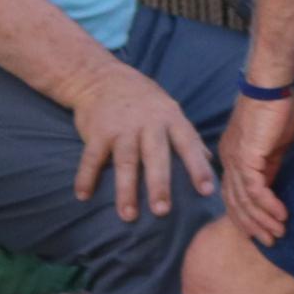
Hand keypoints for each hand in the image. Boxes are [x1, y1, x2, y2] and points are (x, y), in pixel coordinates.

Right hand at [67, 62, 216, 222]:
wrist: (103, 78)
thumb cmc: (145, 101)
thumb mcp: (171, 112)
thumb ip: (189, 137)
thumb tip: (211, 161)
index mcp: (171, 119)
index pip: (188, 145)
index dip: (198, 168)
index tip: (207, 191)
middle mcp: (148, 124)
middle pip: (155, 157)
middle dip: (159, 184)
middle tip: (162, 212)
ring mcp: (121, 128)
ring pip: (125, 161)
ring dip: (125, 190)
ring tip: (128, 215)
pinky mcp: (97, 131)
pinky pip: (90, 157)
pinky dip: (85, 176)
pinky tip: (83, 196)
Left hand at [218, 89, 293, 244]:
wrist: (271, 85)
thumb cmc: (276, 107)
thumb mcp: (274, 143)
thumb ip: (270, 164)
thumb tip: (273, 185)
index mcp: (232, 157)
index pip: (235, 194)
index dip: (247, 215)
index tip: (262, 230)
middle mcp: (228, 161)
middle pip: (235, 203)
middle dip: (252, 225)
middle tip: (270, 241)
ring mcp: (235, 160)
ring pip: (244, 200)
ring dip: (262, 220)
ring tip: (278, 233)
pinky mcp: (247, 157)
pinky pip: (254, 189)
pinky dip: (267, 205)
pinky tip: (280, 215)